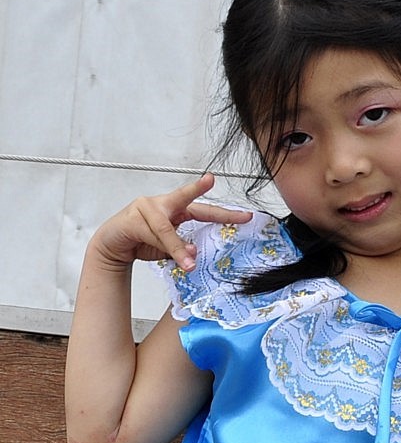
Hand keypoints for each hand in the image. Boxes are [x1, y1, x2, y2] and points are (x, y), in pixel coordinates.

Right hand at [89, 173, 251, 272]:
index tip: (245, 214)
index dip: (224, 213)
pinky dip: (162, 246)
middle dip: (197, 188)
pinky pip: (151, 234)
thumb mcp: (167, 249)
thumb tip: (193, 254)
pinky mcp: (132, 219)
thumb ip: (181, 249)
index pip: (204, 210)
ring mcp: (145, 208)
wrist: (112, 246)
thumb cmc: (141, 241)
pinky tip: (169, 254)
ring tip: (190, 262)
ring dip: (177, 247)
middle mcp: (162, 204)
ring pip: (167, 228)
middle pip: (183, 197)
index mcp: (176, 210)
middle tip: (210, 179)